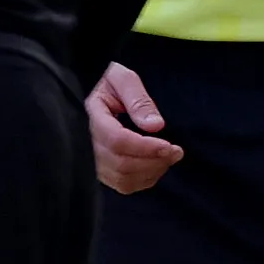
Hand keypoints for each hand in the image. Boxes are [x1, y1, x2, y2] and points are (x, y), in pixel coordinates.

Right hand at [87, 62, 181, 193]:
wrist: (90, 90)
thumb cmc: (106, 82)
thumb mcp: (122, 79)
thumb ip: (138, 99)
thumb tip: (155, 125)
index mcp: (91, 116)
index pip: (117, 141)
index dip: (146, 147)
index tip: (170, 146)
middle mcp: (86, 143)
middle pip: (122, 164)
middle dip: (154, 161)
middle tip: (177, 151)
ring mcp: (91, 160)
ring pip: (123, 179)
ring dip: (152, 171)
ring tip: (169, 156)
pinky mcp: (100, 170)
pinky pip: (123, 185)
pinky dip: (144, 179)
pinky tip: (156, 164)